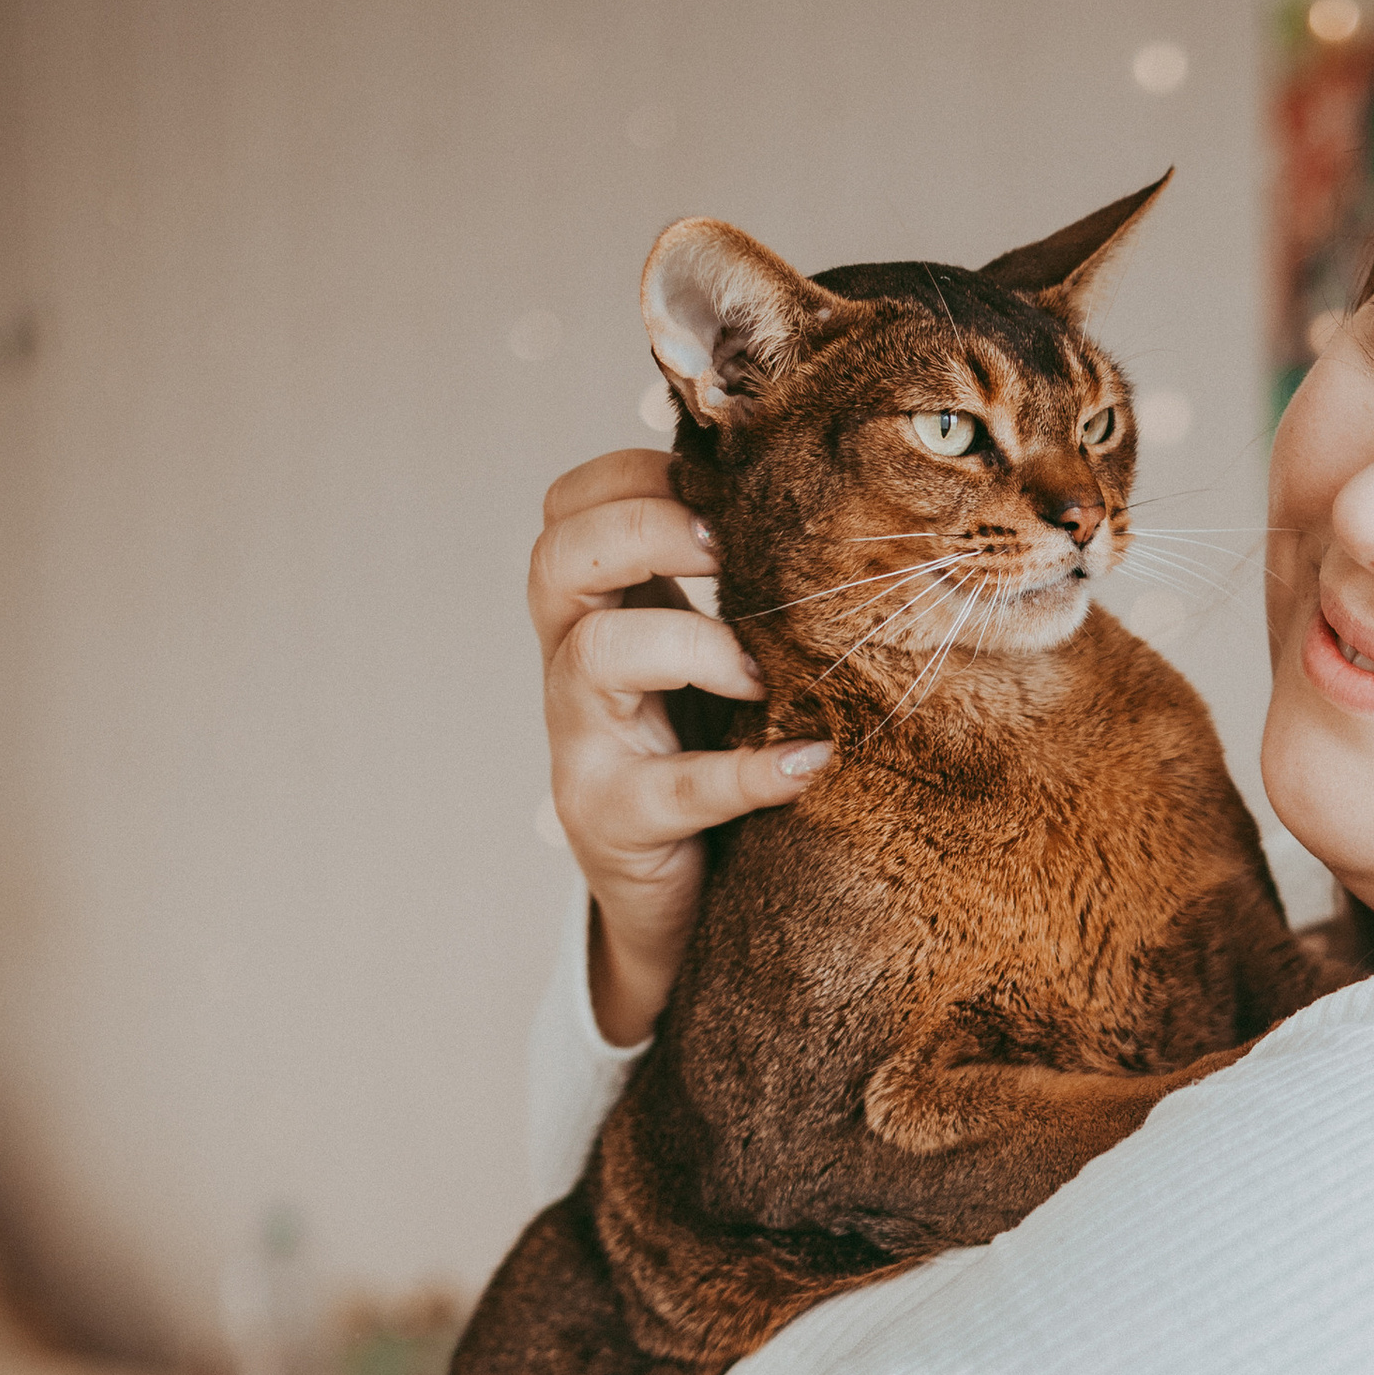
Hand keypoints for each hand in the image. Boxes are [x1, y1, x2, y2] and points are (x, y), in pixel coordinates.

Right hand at [529, 451, 833, 1044]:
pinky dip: (750, 772)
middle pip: (558, 560)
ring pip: (596, 656)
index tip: (719, 487)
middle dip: (648, 530)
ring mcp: (582, 744)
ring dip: (693, 644)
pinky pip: (675, 788)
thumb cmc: (706, 752)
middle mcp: (569, 665)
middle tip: (732, 550)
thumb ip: (726, 586)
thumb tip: (815, 499)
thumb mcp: (705, 655)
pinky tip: (811, 759)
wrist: (676, 897)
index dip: (633, 477)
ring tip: (765, 674)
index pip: (568, 507)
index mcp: (592, 609)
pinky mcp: (612, 820)